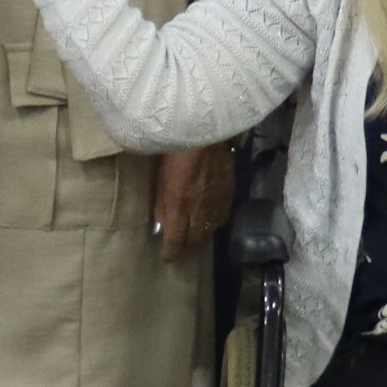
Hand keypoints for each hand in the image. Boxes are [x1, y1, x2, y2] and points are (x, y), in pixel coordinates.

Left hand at [151, 144, 232, 262]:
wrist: (204, 128)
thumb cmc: (173, 148)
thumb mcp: (158, 177)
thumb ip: (160, 204)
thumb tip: (160, 225)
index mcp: (179, 207)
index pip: (176, 242)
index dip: (171, 253)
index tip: (167, 257)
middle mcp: (199, 210)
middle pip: (195, 240)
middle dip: (186, 248)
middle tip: (180, 248)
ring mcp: (216, 202)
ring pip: (210, 230)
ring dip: (200, 236)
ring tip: (193, 237)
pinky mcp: (229, 193)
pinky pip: (222, 216)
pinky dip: (213, 223)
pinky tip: (209, 220)